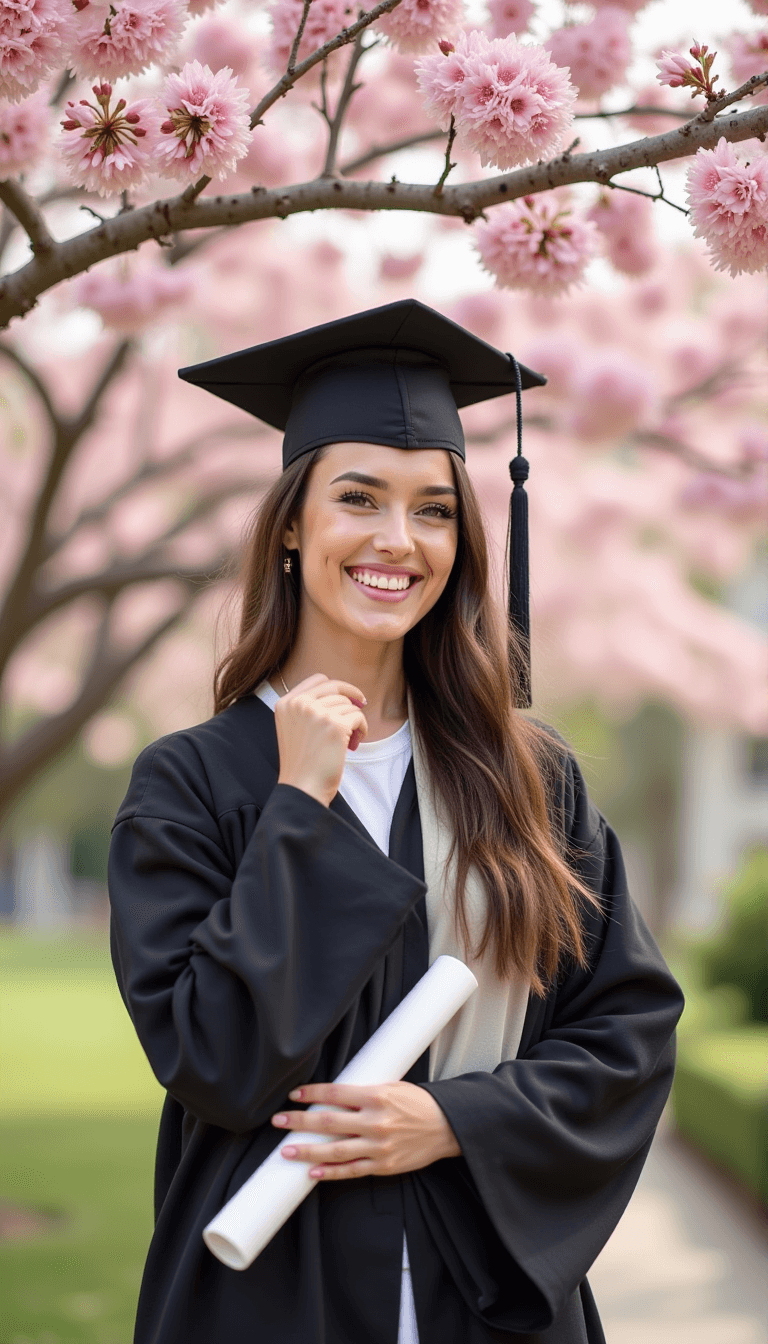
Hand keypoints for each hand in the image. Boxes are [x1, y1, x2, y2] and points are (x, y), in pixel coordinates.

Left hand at [270, 1080, 460, 1180]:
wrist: (446, 1127)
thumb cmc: (418, 1103)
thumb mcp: (392, 1087)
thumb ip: (364, 1093)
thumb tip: (332, 1096)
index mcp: (377, 1097)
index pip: (336, 1094)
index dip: (312, 1094)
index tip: (294, 1095)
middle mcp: (375, 1122)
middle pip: (329, 1122)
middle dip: (300, 1122)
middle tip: (278, 1121)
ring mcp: (379, 1146)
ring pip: (335, 1151)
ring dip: (307, 1151)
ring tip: (286, 1152)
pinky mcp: (384, 1165)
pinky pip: (352, 1171)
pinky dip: (331, 1172)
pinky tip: (313, 1173)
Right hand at [275, 673, 367, 806]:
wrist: (302, 788)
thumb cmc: (302, 764)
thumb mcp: (294, 728)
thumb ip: (308, 709)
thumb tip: (344, 694)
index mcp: (286, 703)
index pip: (318, 679)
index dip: (337, 687)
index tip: (349, 697)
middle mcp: (299, 704)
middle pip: (336, 687)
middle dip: (351, 697)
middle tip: (361, 705)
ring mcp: (316, 713)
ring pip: (349, 704)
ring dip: (355, 721)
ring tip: (349, 740)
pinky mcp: (335, 725)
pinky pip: (358, 717)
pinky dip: (362, 729)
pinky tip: (354, 743)